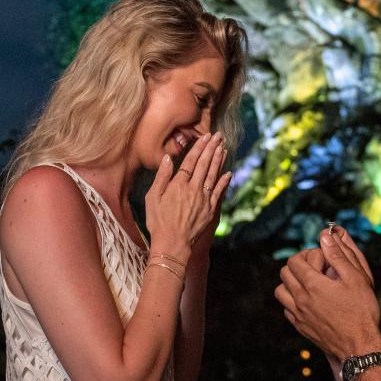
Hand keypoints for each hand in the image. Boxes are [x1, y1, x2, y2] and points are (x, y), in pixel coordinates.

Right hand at [145, 133, 231, 257]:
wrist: (172, 244)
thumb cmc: (158, 221)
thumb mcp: (152, 198)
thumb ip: (161, 177)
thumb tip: (167, 158)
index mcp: (178, 185)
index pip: (191, 161)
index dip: (199, 147)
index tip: (206, 136)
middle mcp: (193, 189)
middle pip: (204, 164)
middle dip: (212, 148)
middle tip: (219, 136)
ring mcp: (204, 199)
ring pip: (213, 174)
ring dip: (219, 160)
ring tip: (223, 147)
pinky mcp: (210, 209)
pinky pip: (219, 191)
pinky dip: (224, 181)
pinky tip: (228, 172)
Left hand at [275, 225, 380, 360]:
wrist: (359, 347)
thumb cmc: (362, 312)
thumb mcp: (356, 278)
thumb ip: (338, 255)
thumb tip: (325, 237)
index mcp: (313, 284)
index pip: (295, 260)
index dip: (309, 254)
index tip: (324, 259)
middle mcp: (300, 299)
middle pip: (285, 272)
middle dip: (299, 265)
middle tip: (318, 268)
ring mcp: (298, 314)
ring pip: (280, 290)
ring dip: (292, 282)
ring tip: (310, 283)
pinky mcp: (300, 327)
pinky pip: (286, 308)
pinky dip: (293, 300)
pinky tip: (310, 300)